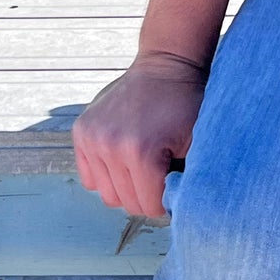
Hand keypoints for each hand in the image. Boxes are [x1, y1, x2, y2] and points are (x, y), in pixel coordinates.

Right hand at [72, 51, 207, 217]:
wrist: (166, 63)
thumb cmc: (187, 104)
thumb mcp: (198, 143)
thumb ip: (188, 182)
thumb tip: (182, 215)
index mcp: (141, 153)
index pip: (150, 208)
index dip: (166, 199)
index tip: (174, 178)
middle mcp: (110, 146)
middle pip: (126, 203)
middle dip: (147, 194)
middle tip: (160, 169)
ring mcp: (93, 138)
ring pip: (106, 194)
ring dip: (126, 186)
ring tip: (142, 161)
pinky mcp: (81, 131)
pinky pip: (90, 177)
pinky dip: (106, 174)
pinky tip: (124, 154)